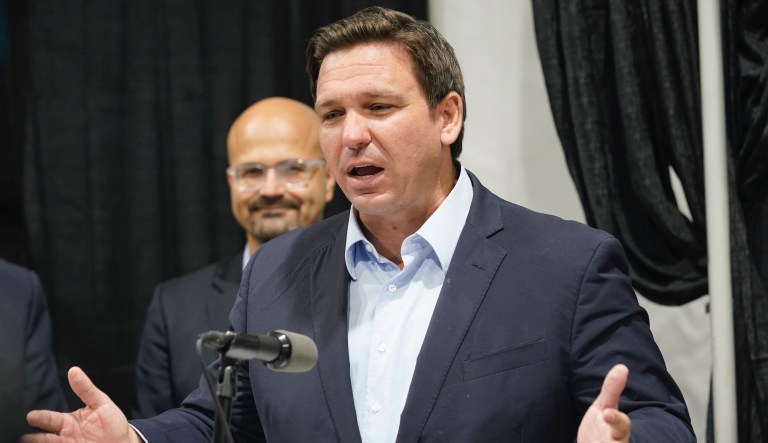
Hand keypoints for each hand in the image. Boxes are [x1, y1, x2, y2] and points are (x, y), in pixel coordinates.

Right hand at [21, 367, 140, 442]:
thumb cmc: (111, 422)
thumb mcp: (101, 403)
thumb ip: (86, 390)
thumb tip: (73, 370)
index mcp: (68, 422)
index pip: (51, 419)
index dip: (41, 418)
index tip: (31, 416)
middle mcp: (65, 436)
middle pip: (45, 438)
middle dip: (35, 437)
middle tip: (24, 437)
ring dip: (40, 442)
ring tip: (29, 441)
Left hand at [577, 364, 630, 442]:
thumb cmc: (599, 428)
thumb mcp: (603, 408)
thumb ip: (612, 390)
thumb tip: (622, 367)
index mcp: (617, 432)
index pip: (621, 426)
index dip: (616, 420)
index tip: (606, 413)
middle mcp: (615, 442)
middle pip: (619, 440)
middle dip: (613, 429)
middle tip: (604, 417)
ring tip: (591, 442)